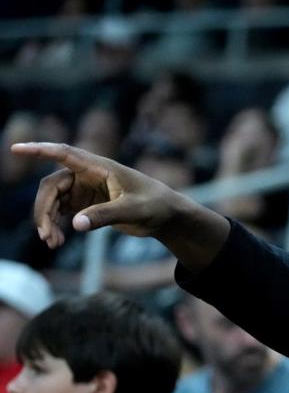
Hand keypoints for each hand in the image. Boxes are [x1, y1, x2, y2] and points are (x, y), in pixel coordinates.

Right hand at [13, 142, 181, 247]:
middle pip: (52, 186)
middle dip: (44, 209)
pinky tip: (56, 241)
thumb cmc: (155, 205)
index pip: (64, 154)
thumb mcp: (133, 210)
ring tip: (51, 243)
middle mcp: (88, 175)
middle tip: (45, 234)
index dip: (39, 150)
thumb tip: (76, 225)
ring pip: (53, 201)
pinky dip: (56, 225)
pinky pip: (62, 212)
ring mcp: (85, 189)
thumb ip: (105, 216)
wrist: (167, 216)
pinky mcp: (87, 204)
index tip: (16, 149)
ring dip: (48, 220)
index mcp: (99, 167)